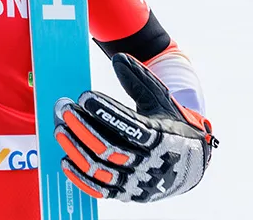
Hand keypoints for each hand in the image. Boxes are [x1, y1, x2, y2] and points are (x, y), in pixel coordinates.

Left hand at [54, 53, 216, 202]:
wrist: (192, 164)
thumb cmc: (172, 126)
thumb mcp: (162, 101)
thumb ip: (139, 80)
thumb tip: (118, 58)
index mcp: (163, 138)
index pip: (131, 127)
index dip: (106, 113)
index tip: (84, 97)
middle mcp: (151, 164)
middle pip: (110, 149)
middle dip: (82, 127)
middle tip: (64, 109)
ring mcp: (138, 182)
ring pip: (101, 170)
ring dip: (76, 149)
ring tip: (60, 130)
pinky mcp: (128, 195)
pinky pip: (100, 190)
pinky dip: (80, 177)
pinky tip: (65, 160)